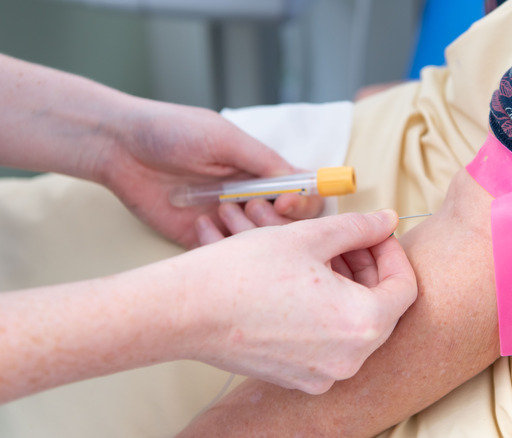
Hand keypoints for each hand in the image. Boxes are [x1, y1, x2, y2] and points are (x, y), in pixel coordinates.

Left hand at [97, 99, 323, 247]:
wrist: (119, 147)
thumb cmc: (171, 131)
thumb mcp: (223, 138)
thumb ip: (263, 160)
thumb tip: (300, 181)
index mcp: (259, 171)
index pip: (300, 194)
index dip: (303, 203)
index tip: (286, 203)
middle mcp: (247, 198)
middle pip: (287, 225)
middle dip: (277, 222)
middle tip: (251, 206)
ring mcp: (225, 220)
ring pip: (259, 244)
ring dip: (248, 233)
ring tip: (221, 210)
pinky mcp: (200, 239)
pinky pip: (224, 254)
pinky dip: (221, 246)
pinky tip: (201, 223)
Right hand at [170, 210, 416, 393]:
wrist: (185, 310)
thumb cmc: (245, 272)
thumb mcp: (311, 236)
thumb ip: (359, 227)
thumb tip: (387, 221)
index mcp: (362, 325)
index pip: (405, 288)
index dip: (393, 254)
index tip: (377, 235)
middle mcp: (348, 360)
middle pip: (379, 308)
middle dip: (367, 268)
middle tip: (347, 240)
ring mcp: (321, 375)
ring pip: (352, 324)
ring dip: (345, 286)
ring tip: (320, 255)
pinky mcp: (296, 378)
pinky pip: (327, 342)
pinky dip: (325, 311)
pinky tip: (303, 283)